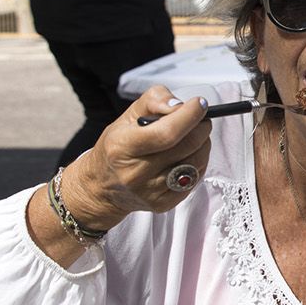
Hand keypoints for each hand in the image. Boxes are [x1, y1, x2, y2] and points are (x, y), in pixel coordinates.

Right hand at [63, 86, 213, 227]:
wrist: (101, 186)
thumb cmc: (118, 145)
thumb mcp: (127, 116)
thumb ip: (154, 100)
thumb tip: (179, 105)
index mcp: (122, 147)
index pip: (167, 132)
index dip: (190, 116)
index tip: (200, 104)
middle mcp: (135, 173)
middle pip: (187, 146)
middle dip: (201, 127)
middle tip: (201, 119)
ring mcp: (150, 192)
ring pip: (196, 162)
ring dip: (203, 144)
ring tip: (194, 136)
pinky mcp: (162, 204)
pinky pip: (194, 179)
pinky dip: (198, 163)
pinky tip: (188, 156)